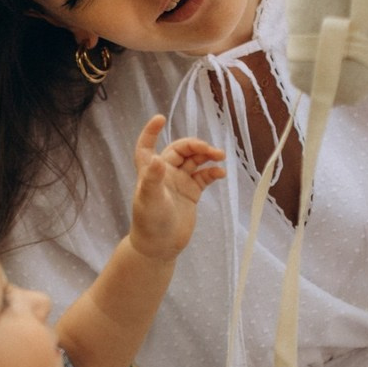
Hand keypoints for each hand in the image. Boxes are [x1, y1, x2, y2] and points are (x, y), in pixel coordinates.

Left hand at [128, 115, 225, 259]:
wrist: (160, 247)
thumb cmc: (150, 223)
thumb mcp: (150, 200)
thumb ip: (154, 179)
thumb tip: (158, 159)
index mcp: (150, 171)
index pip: (147, 146)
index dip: (151, 132)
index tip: (160, 119)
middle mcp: (165, 173)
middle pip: (180, 150)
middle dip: (195, 146)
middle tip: (210, 150)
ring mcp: (179, 182)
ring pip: (195, 161)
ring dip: (207, 156)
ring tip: (220, 157)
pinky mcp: (191, 193)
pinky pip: (204, 177)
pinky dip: (212, 172)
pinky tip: (220, 174)